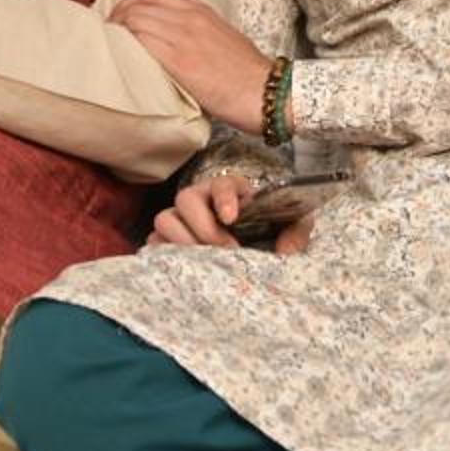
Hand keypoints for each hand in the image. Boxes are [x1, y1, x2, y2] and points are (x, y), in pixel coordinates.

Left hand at [111, 0, 275, 130]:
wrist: (265, 91)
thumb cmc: (247, 73)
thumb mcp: (224, 37)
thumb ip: (200, 29)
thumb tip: (176, 35)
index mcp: (201, 11)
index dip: (130, 3)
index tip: (121, 18)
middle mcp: (190, 18)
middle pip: (140, 2)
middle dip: (118, 13)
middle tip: (109, 30)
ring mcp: (184, 37)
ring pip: (136, 18)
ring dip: (117, 28)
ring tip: (110, 42)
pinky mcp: (179, 60)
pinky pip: (142, 40)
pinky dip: (125, 42)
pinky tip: (119, 53)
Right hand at [152, 174, 318, 254]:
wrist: (252, 259)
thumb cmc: (268, 236)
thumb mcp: (290, 228)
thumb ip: (296, 232)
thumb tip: (287, 249)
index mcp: (229, 192)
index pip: (221, 184)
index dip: (223, 197)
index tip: (232, 218)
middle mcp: (200, 201)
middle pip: (185, 198)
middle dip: (204, 226)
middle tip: (225, 250)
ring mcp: (179, 220)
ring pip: (164, 219)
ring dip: (183, 241)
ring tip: (205, 261)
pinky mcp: (165, 241)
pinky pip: (153, 243)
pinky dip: (165, 253)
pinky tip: (185, 266)